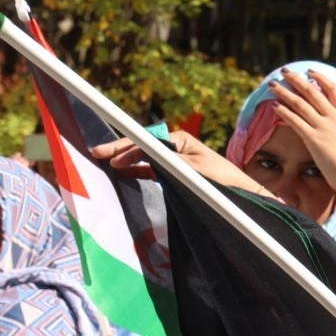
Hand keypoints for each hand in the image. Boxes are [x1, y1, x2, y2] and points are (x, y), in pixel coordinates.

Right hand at [94, 130, 267, 197]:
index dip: (122, 146)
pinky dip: (135, 170)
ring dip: (123, 160)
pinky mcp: (175, 174)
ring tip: (102, 162)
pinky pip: (149, 169)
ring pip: (142, 157)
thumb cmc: (221, 180)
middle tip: (94, 153)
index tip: (104, 153)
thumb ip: (167, 164)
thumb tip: (143, 156)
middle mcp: (173, 146)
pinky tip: (121, 173)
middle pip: (140, 146)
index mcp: (178, 140)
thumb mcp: (193, 172)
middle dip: (118, 150)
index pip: (144, 141)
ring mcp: (173, 159)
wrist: (240, 195)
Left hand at [269, 69, 335, 200]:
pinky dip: (284, 112)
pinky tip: (275, 106)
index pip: (333, 89)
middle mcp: (335, 117)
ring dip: (285, 92)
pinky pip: (295, 121)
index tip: (310, 72)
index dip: (320, 78)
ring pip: (300, 103)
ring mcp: (323, 127)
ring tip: (272, 85)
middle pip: (313, 92)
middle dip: (296, 79)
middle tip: (284, 71)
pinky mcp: (313, 139)